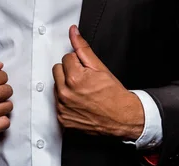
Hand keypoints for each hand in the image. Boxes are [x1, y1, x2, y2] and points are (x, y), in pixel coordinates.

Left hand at [52, 25, 144, 139]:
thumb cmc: (114, 95)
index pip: (66, 58)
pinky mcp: (62, 119)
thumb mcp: (100, 68)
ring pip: (56, 87)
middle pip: (57, 71)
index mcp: (74, 79)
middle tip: (84, 80)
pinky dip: (66, 102)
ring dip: (66, 87)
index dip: (78, 63)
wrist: (122, 118)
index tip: (87, 71)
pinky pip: (58, 104)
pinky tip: (79, 103)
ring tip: (82, 92)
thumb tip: (74, 33)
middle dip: (69, 72)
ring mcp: (63, 108)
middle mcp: (65, 94)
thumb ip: (83, 48)